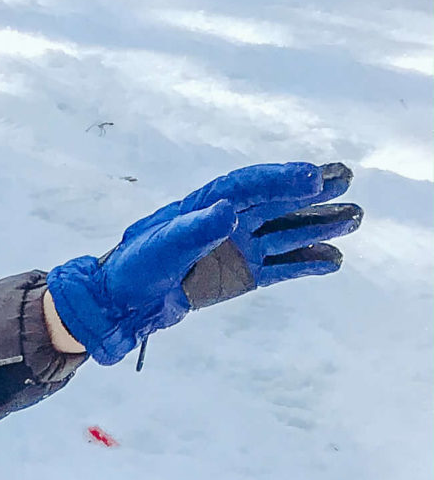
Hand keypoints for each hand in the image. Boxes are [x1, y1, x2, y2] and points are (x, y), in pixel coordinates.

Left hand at [46, 160, 359, 365]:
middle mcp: (230, 221)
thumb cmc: (136, 265)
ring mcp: (240, 247)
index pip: (251, 185)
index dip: (282, 178)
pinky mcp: (245, 275)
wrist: (124, 302)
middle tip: (346, 178)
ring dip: (320, 225)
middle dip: (312, 191)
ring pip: (288, 232)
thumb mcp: (162, 246)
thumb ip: (195, 230)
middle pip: (278, 201)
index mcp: (208, 204)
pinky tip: (334, 260)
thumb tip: (227, 211)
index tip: (313, 176)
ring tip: (354, 217)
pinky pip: (283, 267)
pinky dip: (307, 264)